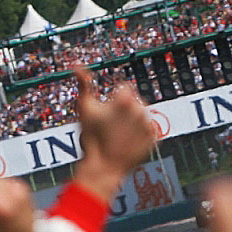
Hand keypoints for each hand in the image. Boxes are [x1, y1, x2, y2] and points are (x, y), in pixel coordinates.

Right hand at [72, 66, 157, 201]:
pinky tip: (128, 141)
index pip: (124, 89)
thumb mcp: (84, 108)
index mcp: (126, 99)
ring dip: (133, 120)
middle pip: (134, 101)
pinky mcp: (155, 138)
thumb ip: (83, 83)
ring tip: (119, 134)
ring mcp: (149, 125)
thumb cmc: (91, 137)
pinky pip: (148, 129)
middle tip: (112, 126)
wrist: (103, 167)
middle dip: (125, 109)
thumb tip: (77, 65)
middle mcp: (141, 109)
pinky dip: (140, 133)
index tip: (107, 113)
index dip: (113, 100)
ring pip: (142, 115)